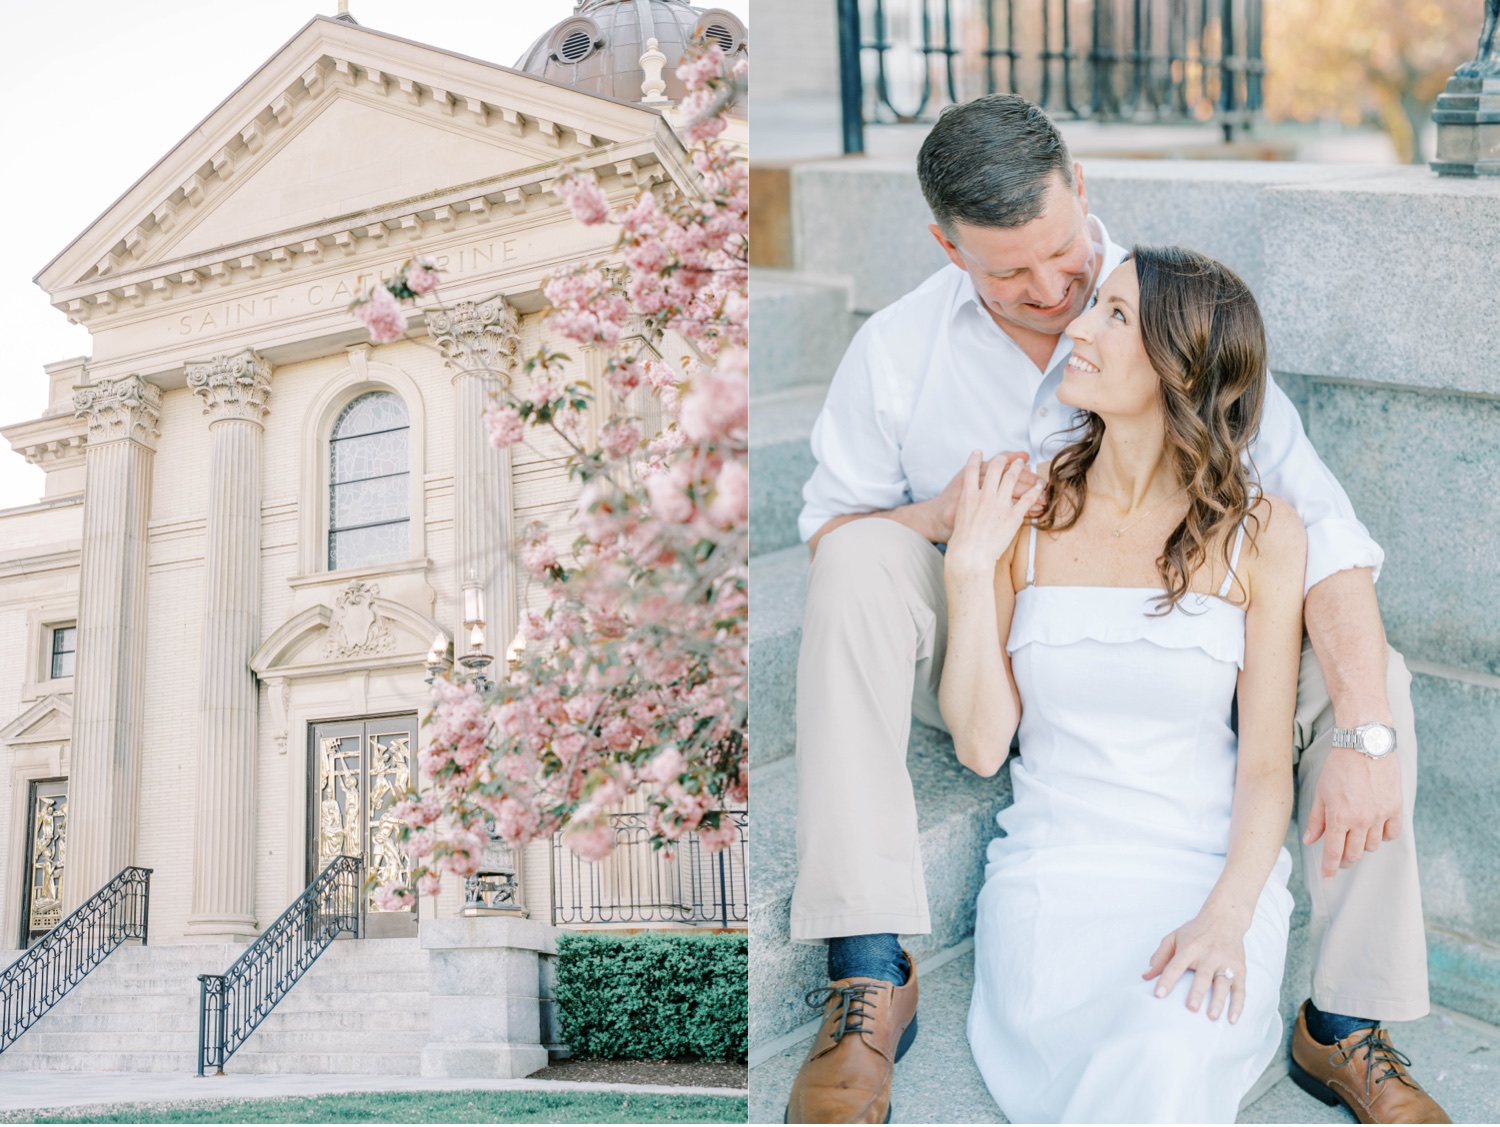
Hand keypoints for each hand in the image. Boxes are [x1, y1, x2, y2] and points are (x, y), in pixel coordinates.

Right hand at [927, 451, 1038, 541]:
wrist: (969, 555)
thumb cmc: (962, 539)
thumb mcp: (958, 514)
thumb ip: (966, 498)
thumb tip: (972, 487)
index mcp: (967, 495)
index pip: (971, 469)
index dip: (975, 458)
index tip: (979, 452)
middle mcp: (983, 496)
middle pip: (995, 469)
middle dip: (1004, 460)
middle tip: (1009, 459)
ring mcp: (998, 505)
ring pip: (1012, 479)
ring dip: (1020, 469)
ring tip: (1025, 465)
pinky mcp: (1012, 517)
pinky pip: (1027, 499)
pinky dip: (1036, 490)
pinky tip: (1040, 485)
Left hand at [1144, 910, 1247, 1022]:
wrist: (1225, 918)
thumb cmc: (1196, 931)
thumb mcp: (1174, 938)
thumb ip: (1160, 957)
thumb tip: (1146, 976)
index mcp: (1190, 948)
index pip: (1175, 966)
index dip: (1166, 980)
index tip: (1158, 994)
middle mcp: (1209, 955)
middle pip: (1203, 976)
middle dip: (1197, 992)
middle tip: (1191, 1008)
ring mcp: (1226, 962)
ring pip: (1224, 984)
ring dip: (1219, 1001)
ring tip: (1212, 1017)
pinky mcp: (1240, 969)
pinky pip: (1240, 989)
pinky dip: (1238, 1005)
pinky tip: (1232, 1019)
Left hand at [1304, 746, 1402, 877]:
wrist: (1365, 744)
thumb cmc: (1338, 767)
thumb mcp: (1321, 792)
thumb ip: (1316, 819)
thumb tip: (1310, 840)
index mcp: (1338, 817)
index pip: (1333, 852)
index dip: (1329, 868)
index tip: (1326, 877)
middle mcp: (1360, 820)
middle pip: (1353, 854)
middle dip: (1344, 861)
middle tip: (1338, 860)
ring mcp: (1380, 816)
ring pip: (1372, 846)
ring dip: (1362, 847)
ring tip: (1355, 838)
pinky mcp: (1396, 809)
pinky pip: (1391, 834)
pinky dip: (1383, 836)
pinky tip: (1375, 830)